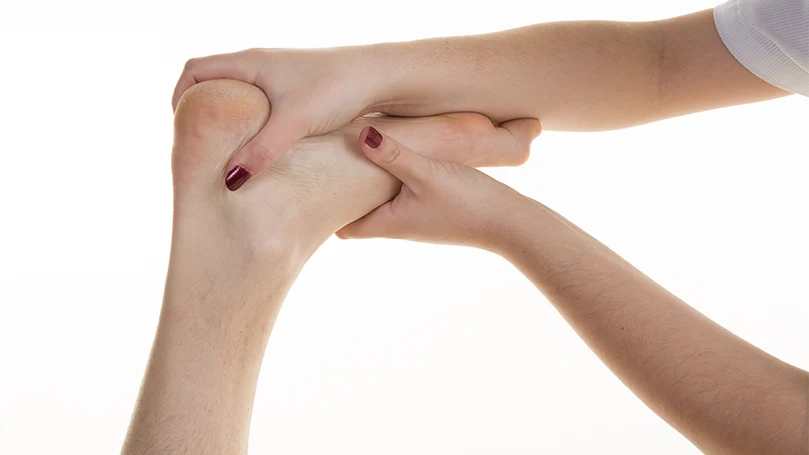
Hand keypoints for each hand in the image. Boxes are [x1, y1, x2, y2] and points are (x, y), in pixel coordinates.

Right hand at [173, 47, 390, 190]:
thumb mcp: (295, 123)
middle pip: (212, 84)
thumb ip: (261, 152)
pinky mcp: (296, 92)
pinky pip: (259, 106)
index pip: (193, 69)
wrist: (382, 78)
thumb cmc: (338, 89)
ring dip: (227, 121)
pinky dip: (250, 125)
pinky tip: (260, 150)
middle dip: (201, 114)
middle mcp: (260, 64)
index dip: (179, 98)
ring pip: (237, 97)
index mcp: (250, 62)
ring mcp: (278, 78)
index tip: (181, 130)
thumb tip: (229, 182)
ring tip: (225, 153)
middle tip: (198, 147)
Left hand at [336, 126, 529, 250]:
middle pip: (355, 212)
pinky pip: (398, 197)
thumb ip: (394, 154)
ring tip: (353, 154)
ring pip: (377, 202)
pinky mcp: (431, 211)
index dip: (322, 207)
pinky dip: (388, 181)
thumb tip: (359, 134)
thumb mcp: (427, 172)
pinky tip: (393, 158)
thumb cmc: (467, 202)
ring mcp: (414, 220)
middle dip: (339, 193)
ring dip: (365, 184)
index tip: (310, 182)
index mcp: (387, 223)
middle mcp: (396, 226)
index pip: (340, 225)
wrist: (509, 223)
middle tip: (323, 163)